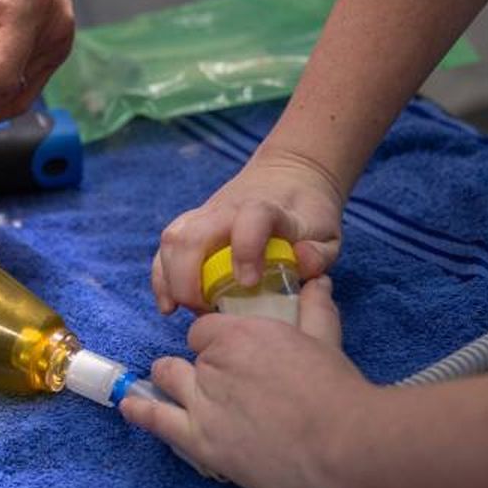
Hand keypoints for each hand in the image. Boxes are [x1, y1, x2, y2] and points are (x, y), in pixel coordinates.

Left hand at [122, 277, 375, 487]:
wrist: (344, 446)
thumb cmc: (338, 392)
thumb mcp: (325, 341)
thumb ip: (315, 309)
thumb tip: (317, 282)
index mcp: (240, 334)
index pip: (206, 330)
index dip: (217, 342)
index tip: (232, 355)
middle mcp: (213, 363)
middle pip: (191, 356)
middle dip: (203, 365)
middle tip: (228, 383)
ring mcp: (203, 403)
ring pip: (170, 378)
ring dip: (173, 381)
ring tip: (178, 387)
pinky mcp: (201, 440)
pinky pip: (157, 419)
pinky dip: (141, 410)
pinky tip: (130, 406)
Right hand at [152, 147, 347, 313]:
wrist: (289, 178)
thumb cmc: (307, 214)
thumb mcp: (327, 233)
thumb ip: (319, 252)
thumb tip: (301, 263)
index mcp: (266, 209)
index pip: (250, 219)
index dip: (245, 249)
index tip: (247, 283)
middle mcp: (227, 209)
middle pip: (192, 235)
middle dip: (188, 278)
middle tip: (205, 310)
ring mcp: (204, 216)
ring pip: (172, 239)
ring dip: (169, 278)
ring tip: (183, 309)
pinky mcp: (191, 225)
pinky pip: (164, 249)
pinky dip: (160, 278)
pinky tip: (169, 305)